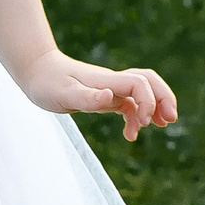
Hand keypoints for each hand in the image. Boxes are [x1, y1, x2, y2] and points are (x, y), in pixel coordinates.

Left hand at [19, 52, 177, 141]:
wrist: (36, 71)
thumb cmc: (47, 83)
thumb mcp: (62, 94)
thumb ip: (86, 97)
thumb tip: (109, 98)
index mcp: (106, 81)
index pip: (139, 84)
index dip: (149, 101)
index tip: (143, 123)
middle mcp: (112, 82)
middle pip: (150, 82)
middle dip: (164, 98)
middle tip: (169, 120)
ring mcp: (110, 88)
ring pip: (143, 92)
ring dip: (155, 107)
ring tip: (159, 126)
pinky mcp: (105, 96)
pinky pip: (130, 103)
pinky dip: (136, 116)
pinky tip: (131, 134)